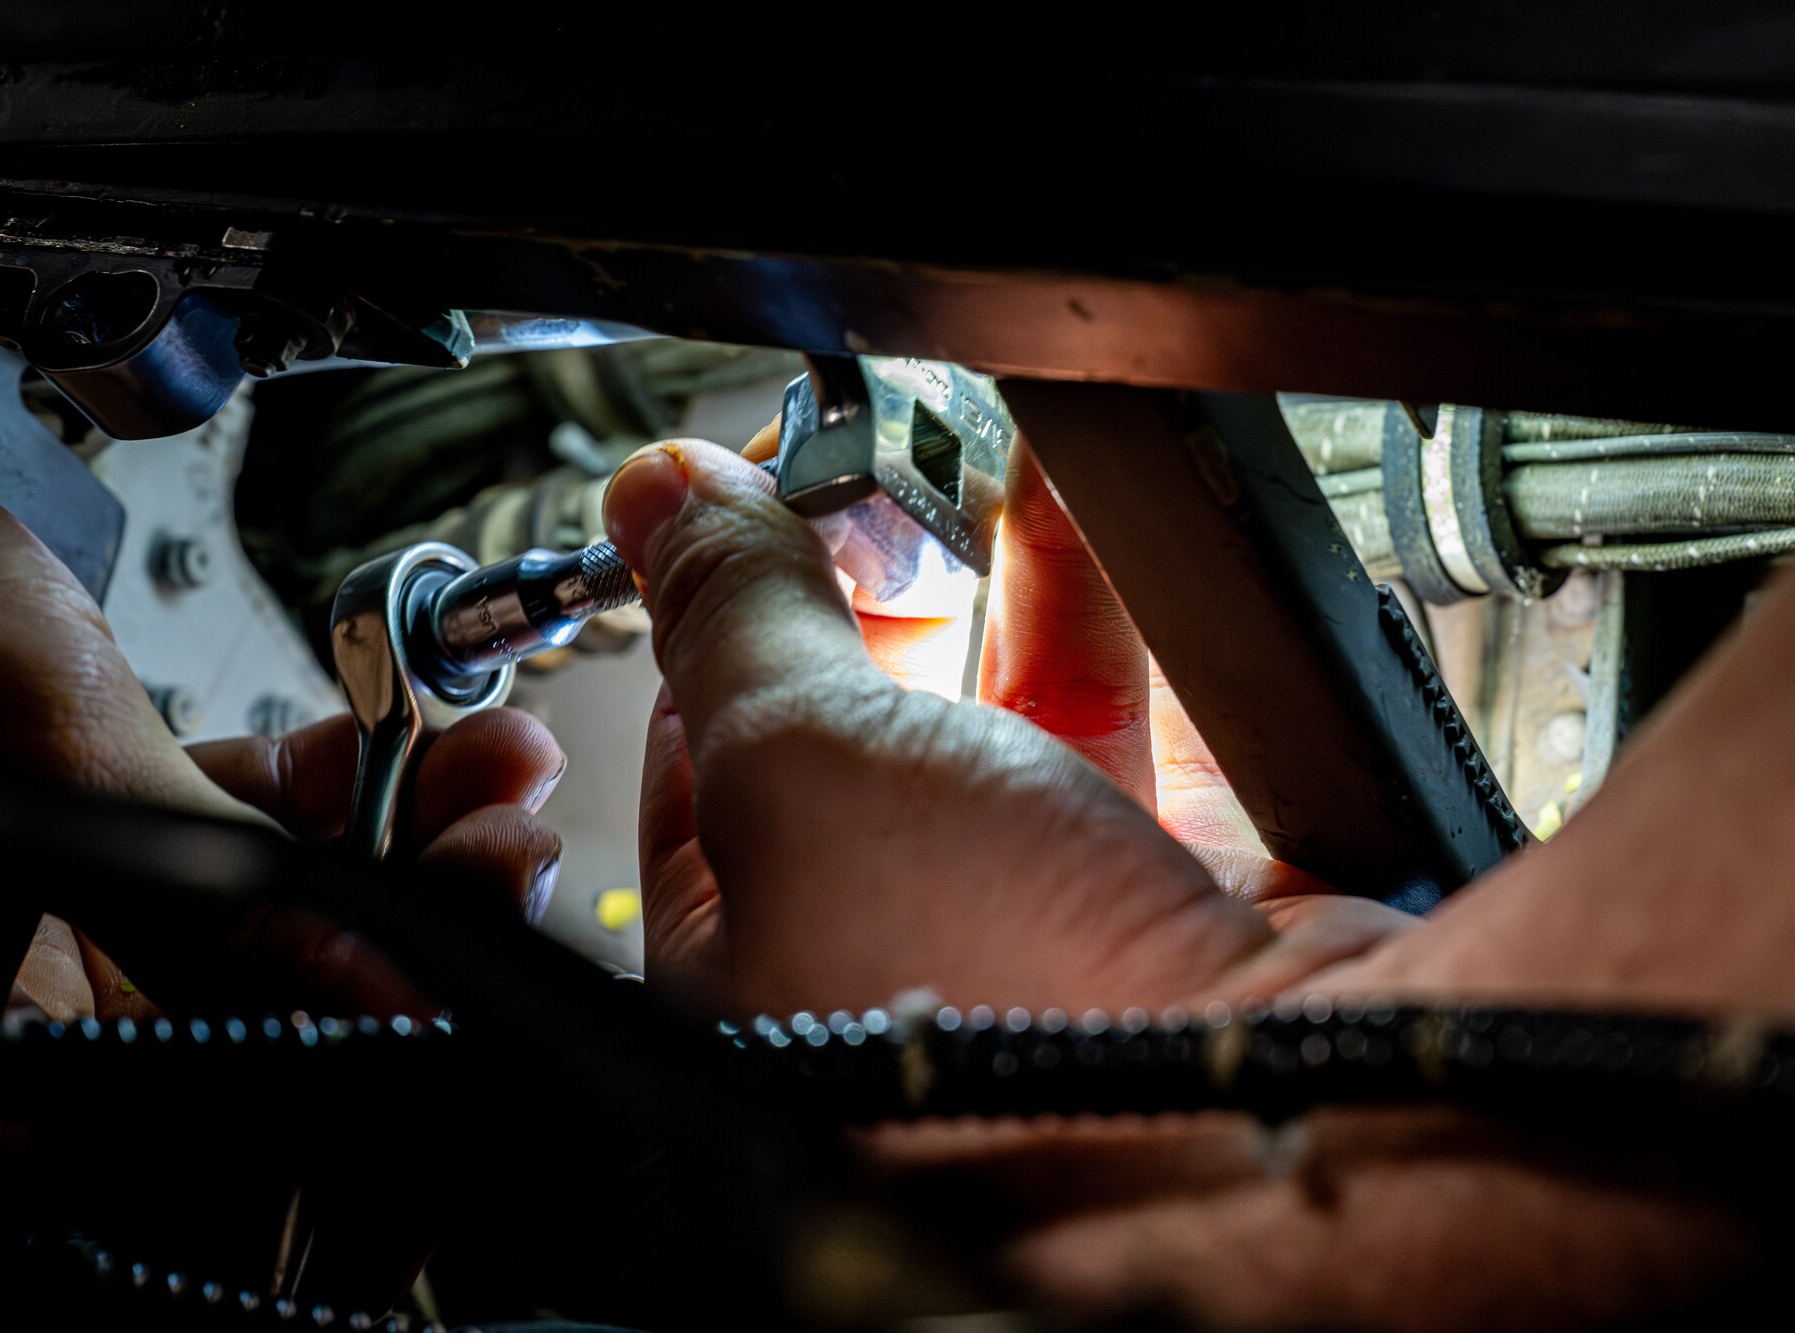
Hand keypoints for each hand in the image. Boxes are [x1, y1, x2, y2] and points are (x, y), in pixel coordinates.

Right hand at [0, 378, 562, 1020]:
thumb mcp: (35, 755)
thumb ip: (208, 896)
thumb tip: (381, 1008)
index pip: (203, 1123)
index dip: (350, 1064)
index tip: (465, 972)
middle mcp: (12, 1025)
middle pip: (260, 1025)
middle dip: (409, 923)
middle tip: (504, 842)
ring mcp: (58, 944)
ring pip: (270, 928)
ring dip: (400, 843)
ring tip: (492, 771)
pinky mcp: (93, 865)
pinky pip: (238, 855)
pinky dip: (329, 800)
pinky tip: (414, 746)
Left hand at [608, 430, 1407, 1014]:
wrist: (1282, 1109)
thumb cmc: (999, 1002)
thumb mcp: (804, 764)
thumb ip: (735, 617)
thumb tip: (661, 500)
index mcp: (749, 959)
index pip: (698, 754)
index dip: (716, 613)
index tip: (744, 506)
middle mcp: (890, 953)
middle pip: (859, 726)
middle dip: (869, 587)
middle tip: (877, 476)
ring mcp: (1036, 932)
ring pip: (1003, 716)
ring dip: (996, 580)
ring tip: (982, 465)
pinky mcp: (1173, 905)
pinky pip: (1133, 729)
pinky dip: (1117, 620)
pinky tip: (1102, 527)